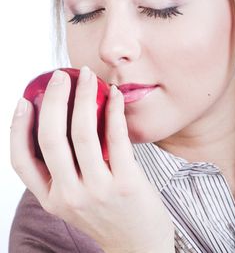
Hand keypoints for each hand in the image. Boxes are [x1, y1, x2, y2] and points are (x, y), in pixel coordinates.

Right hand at [10, 68, 174, 252]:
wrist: (139, 246)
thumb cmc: (106, 215)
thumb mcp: (74, 200)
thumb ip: (63, 170)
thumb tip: (59, 123)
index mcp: (51, 198)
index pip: (21, 160)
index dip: (17, 127)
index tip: (25, 101)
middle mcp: (69, 195)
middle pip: (51, 138)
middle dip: (53, 99)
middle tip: (60, 76)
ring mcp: (98, 190)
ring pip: (83, 133)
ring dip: (83, 96)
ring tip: (86, 76)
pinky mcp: (126, 183)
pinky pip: (116, 137)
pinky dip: (113, 110)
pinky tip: (113, 95)